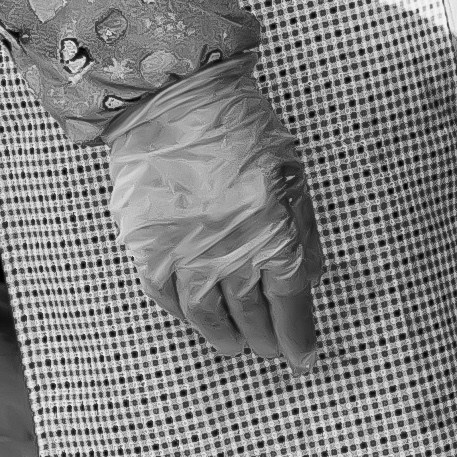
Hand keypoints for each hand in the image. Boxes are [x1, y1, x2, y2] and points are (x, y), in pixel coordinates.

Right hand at [104, 55, 319, 350]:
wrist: (178, 99)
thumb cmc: (245, 133)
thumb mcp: (292, 179)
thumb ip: (301, 235)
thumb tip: (308, 282)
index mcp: (274, 231)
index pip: (291, 304)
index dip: (298, 337)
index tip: (305, 357)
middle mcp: (230, 250)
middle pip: (252, 315)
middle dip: (266, 340)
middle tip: (271, 352)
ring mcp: (185, 250)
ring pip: (206, 315)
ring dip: (223, 336)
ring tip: (234, 346)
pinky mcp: (148, 245)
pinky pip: (166, 294)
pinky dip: (182, 313)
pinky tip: (195, 319)